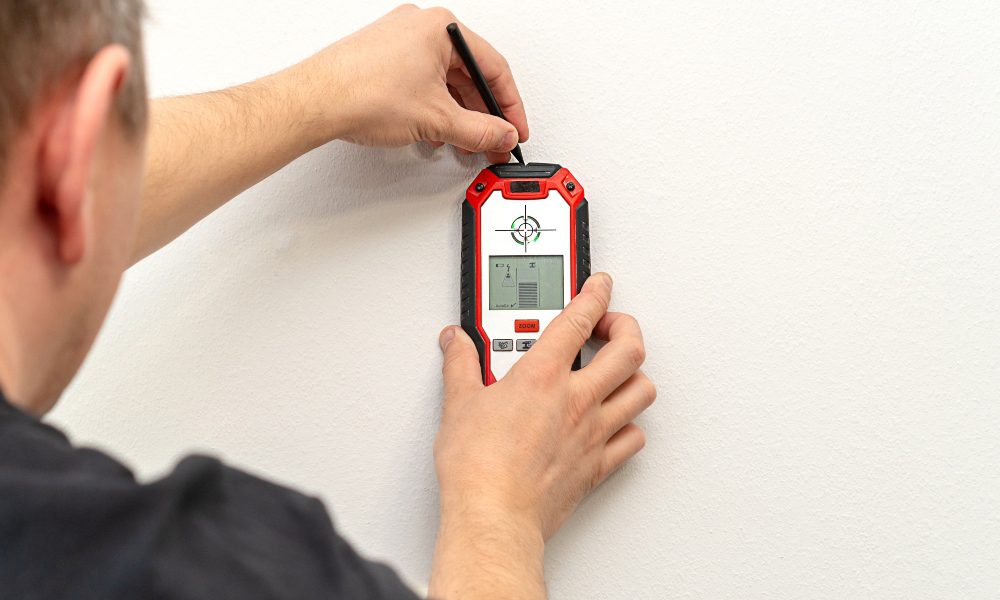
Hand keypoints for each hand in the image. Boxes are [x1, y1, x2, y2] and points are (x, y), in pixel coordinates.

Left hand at [291, 4, 528, 163]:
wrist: (314, 102)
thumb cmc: (362, 93)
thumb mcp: (437, 119)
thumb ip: (480, 130)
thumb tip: (501, 135)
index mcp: (441, 28)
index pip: (494, 67)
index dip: (510, 105)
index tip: (516, 130)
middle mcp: (420, 28)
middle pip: (469, 75)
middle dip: (483, 115)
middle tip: (494, 142)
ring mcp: (400, 41)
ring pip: (445, 82)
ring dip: (458, 116)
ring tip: (465, 144)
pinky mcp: (383, 59)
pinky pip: (422, 83)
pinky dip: (434, 108)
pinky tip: (436, 133)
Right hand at [434, 273, 654, 539]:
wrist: (494, 515)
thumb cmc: (478, 467)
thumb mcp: (459, 404)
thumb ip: (461, 365)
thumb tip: (457, 343)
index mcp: (543, 376)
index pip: (579, 318)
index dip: (595, 293)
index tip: (600, 285)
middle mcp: (577, 400)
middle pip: (628, 349)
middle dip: (625, 327)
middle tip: (612, 324)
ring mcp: (593, 433)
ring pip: (641, 391)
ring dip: (635, 374)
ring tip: (619, 368)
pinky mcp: (597, 466)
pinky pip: (634, 439)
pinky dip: (632, 425)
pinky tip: (618, 421)